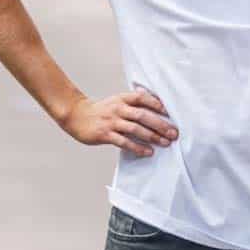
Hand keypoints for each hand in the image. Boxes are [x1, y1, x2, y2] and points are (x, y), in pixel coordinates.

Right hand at [60, 90, 178, 156]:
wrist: (76, 116)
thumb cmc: (101, 110)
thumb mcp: (116, 100)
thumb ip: (133, 103)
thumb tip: (155, 104)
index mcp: (122, 98)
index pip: (142, 98)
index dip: (156, 103)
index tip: (169, 112)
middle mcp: (118, 109)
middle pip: (142, 115)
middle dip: (160, 124)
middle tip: (173, 132)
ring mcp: (111, 122)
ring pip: (135, 129)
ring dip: (152, 136)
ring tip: (164, 143)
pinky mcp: (105, 134)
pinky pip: (124, 142)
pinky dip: (137, 147)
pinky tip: (147, 152)